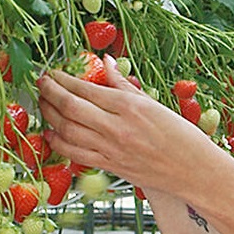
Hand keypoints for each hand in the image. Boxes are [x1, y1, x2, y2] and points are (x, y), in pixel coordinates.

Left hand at [37, 54, 218, 195]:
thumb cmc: (182, 137)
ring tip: (42, 104)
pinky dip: (58, 142)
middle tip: (39, 83)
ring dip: (48, 116)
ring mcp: (111, 149)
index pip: (85, 88)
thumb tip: (105, 62)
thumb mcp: (154, 103)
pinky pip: (74, 153)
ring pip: (67, 130)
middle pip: (69, 108)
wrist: (194, 171)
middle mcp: (117, 127)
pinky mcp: (110, 166)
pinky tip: (51, 133)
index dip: (63, 79)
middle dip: (48, 93)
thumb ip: (124, 83)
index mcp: (130, 106)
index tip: (52, 72)